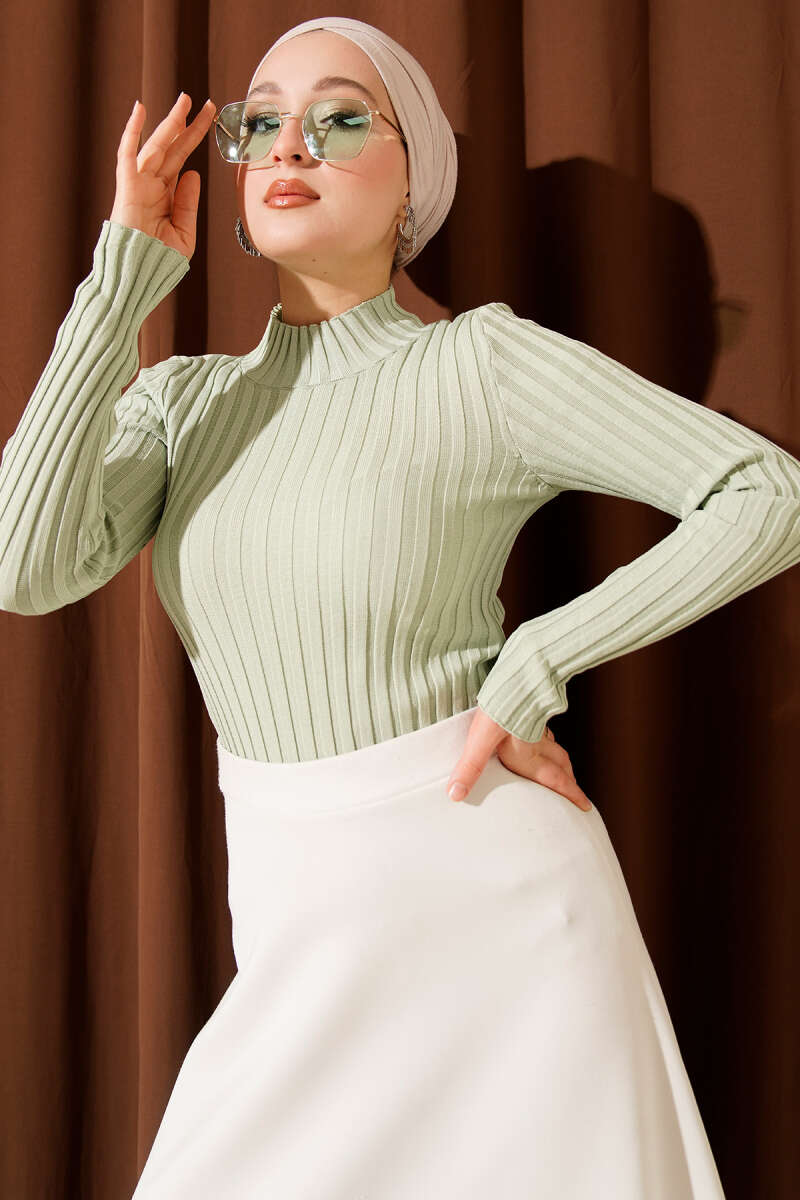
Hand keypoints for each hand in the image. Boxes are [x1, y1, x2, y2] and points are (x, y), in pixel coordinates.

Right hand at [109, 92, 217, 259]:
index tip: (210, 119)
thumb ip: (188, 204)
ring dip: (170, 122)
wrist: (139, 275)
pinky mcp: (127, 186)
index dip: (195, 139)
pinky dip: (132, 131)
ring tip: (184, 101)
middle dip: (188, 125)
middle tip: (204, 103)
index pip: (182, 159)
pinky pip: (128, 153)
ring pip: (157, 146)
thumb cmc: (160, 260)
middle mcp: (152, 185)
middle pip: (173, 148)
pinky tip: (140, 109)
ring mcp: (139, 184)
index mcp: (166, 195)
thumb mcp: (184, 233)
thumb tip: (193, 173)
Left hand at [446, 706, 591, 810]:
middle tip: (577, 793)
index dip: (572, 794)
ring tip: (561, 768)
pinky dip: (547, 738)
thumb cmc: (498, 709)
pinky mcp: (530, 708)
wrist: (512, 676)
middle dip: (570, 780)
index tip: (585, 806)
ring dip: (561, 760)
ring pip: (554, 745)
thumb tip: (456, 794)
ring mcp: (536, 724)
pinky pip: (543, 728)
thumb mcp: (480, 741)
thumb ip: (470, 768)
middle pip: (561, 764)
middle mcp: (537, 742)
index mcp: (529, 754)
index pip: (556, 780)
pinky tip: (539, 734)